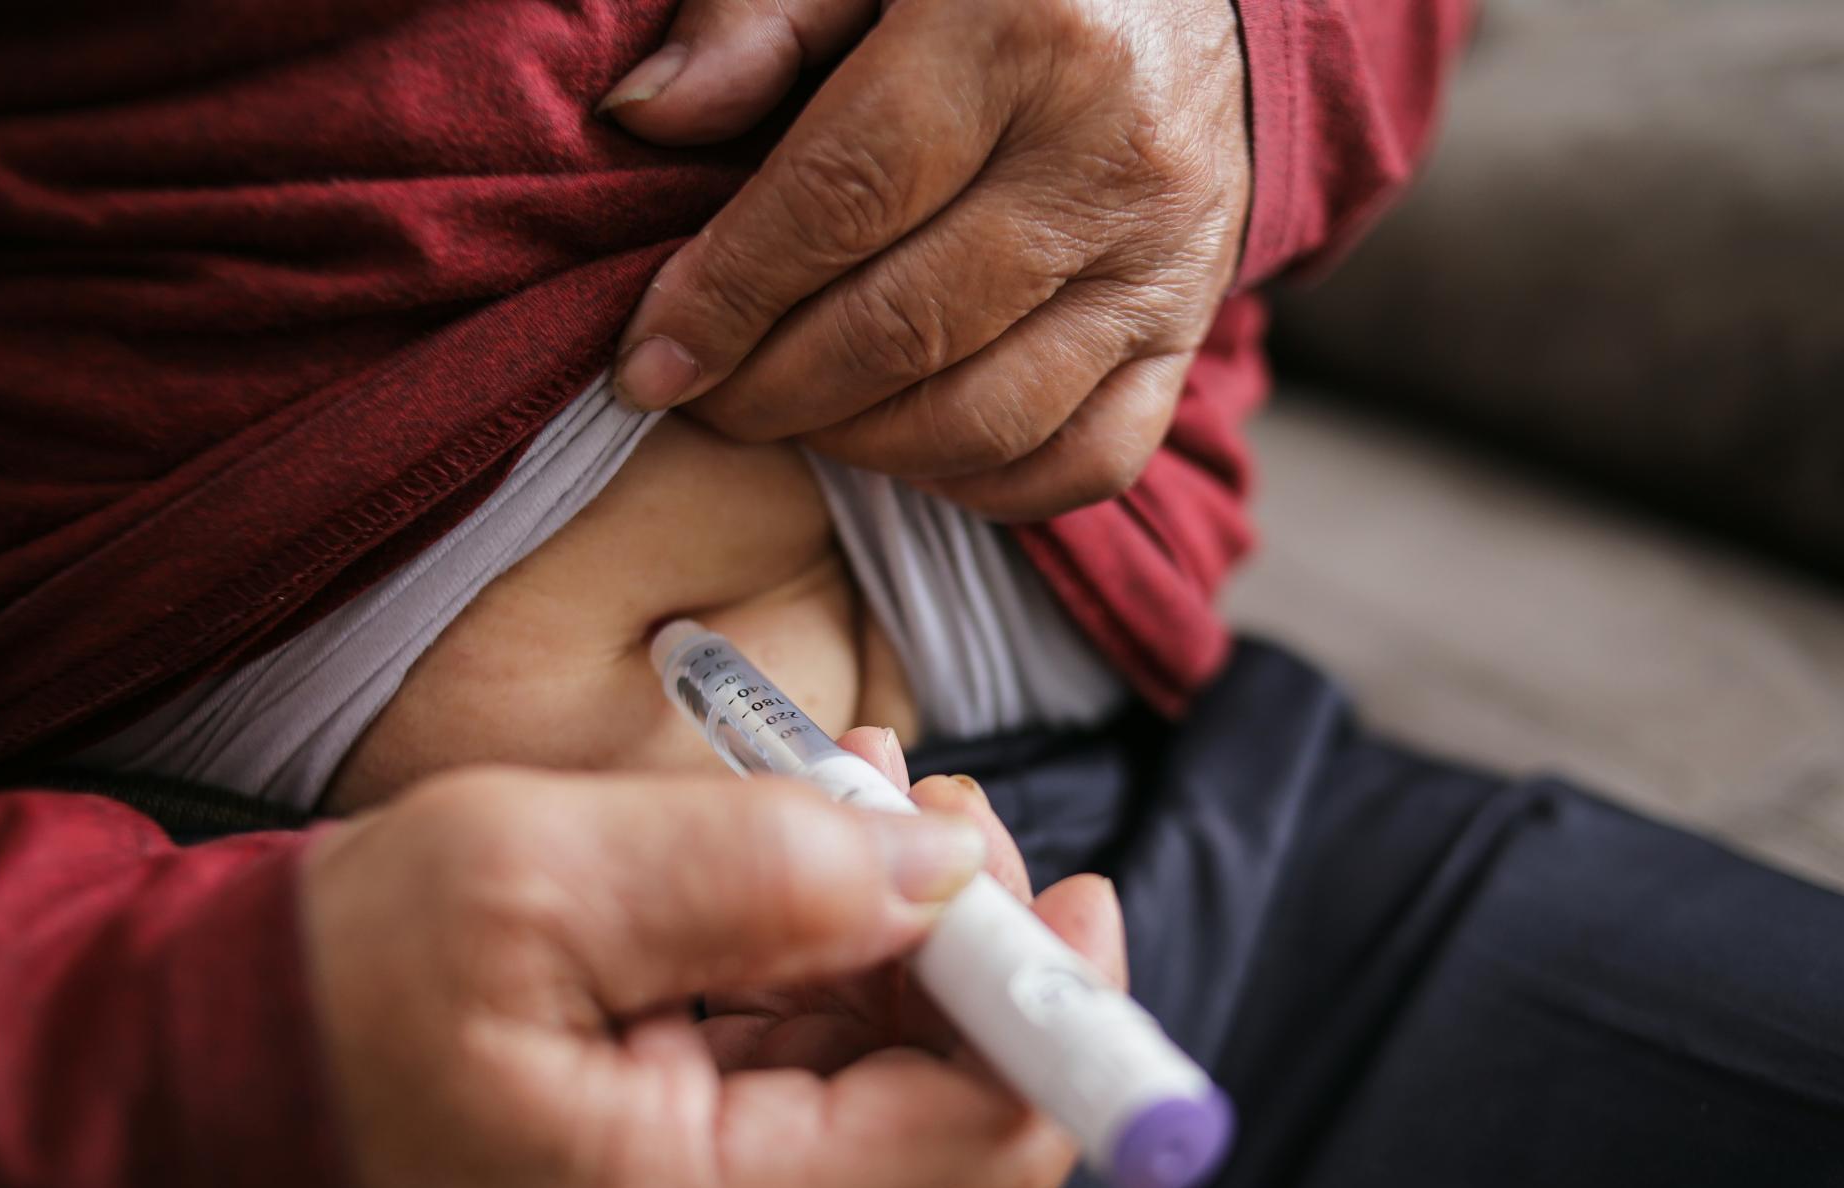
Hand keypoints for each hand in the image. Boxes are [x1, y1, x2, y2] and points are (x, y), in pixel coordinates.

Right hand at [302, 756, 1123, 1187]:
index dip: (1052, 1006)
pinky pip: (804, 1077)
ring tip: (836, 791)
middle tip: (903, 790)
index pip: (981, 1144)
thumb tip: (940, 863)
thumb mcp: (532, 883)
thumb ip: (755, 872)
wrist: (198, 1094)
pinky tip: (791, 859)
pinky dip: (817, 961)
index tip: (1061, 881)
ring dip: (882, 925)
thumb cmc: (330, 995)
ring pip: (880, 1074)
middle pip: (947, 1101)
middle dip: (953, 931)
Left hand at [601, 0, 1250, 520]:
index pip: (843, 195)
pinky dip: (981, 483)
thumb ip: (762, 17)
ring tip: (792, 416)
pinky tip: (907, 443)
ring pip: (989, 415)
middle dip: (774, 391)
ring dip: (861, 445)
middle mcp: (1108, 154)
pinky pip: (1087, 461)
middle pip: (906, 327)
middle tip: (705, 400)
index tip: (651, 361)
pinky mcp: (1189, 331)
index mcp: (1021, 28)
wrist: (1197, 0)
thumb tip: (646, 115)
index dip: (729, 294)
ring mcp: (1163, 258)